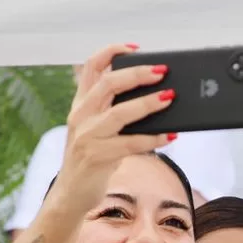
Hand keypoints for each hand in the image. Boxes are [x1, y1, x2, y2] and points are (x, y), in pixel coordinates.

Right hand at [45, 44, 174, 221]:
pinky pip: (129, 144)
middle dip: (136, 74)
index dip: (111, 52)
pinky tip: (171, 135)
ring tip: (170, 97)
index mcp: (81, 104)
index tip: (135, 48)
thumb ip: (117, 112)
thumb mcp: (99, 130)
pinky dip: (152, 139)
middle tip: (162, 71)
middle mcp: (81, 116)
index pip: (90, 67)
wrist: (72, 194)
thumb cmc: (94, 159)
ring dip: (147, 104)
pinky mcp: (96, 157)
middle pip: (107, 84)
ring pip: (119, 113)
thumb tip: (158, 99)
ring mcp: (87, 136)